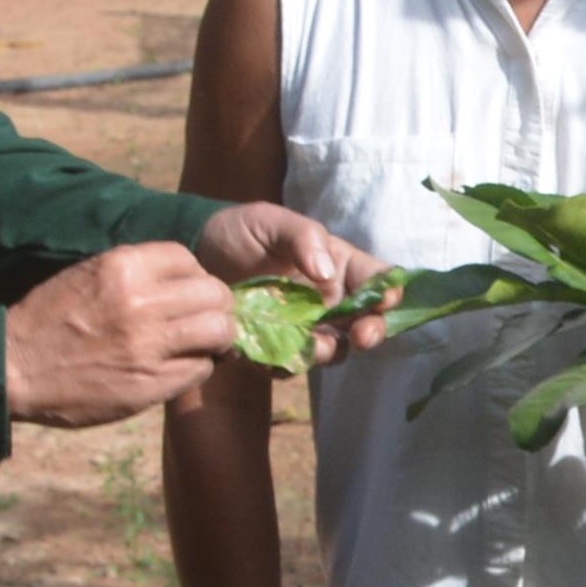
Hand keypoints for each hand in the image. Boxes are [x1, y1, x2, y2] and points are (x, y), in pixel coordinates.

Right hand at [3, 242, 239, 424]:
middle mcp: (141, 302)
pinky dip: (199, 367)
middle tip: (206, 320)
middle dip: (216, 307)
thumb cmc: (50, 319)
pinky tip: (181, 367)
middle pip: (215, 295)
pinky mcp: (150, 384)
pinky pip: (200, 369)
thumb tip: (189, 281)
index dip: (195, 277)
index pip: (190, 261)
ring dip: (217, 338)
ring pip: (219, 332)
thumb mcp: (90, 275)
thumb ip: (138, 274)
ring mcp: (148, 345)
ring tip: (203, 344)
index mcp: (123, 267)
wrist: (14, 369)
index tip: (189, 292)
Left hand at [193, 202, 397, 363]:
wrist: (197, 255)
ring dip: (329, 351)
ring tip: (313, 346)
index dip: (389, 292)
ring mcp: (304, 328)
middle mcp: (329, 301)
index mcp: (338, 266)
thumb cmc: (242, 231)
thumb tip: (327, 273)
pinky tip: (267, 354)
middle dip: (371, 331)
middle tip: (363, 336)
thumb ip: (303, 238)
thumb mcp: (271, 222)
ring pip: (333, 349)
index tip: (385, 300)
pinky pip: (290, 364)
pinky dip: (284, 363)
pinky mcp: (275, 348)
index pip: (376, 280)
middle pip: (366, 322)